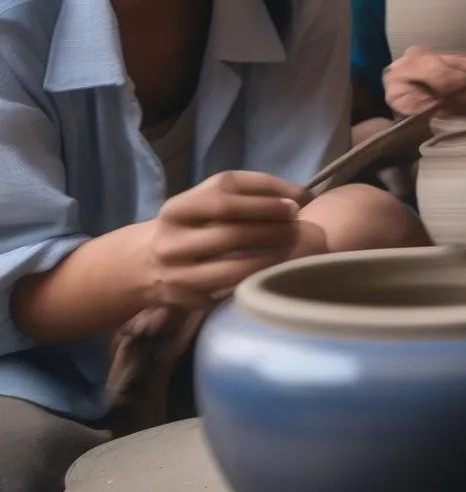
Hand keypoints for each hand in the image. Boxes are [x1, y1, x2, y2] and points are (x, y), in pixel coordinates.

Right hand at [144, 171, 321, 309]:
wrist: (141, 264)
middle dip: (272, 228)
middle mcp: (172, 239)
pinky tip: (274, 271)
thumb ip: (245, 191)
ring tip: (292, 248)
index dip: (265, 197)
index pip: (225, 193)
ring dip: (269, 257)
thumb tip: (299, 193)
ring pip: (232, 268)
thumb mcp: (204, 200)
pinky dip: (255, 279)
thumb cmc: (190, 224)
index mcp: (178, 207)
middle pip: (230, 231)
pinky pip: (228, 291)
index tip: (296, 203)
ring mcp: (177, 274)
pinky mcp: (186, 300)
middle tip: (299, 226)